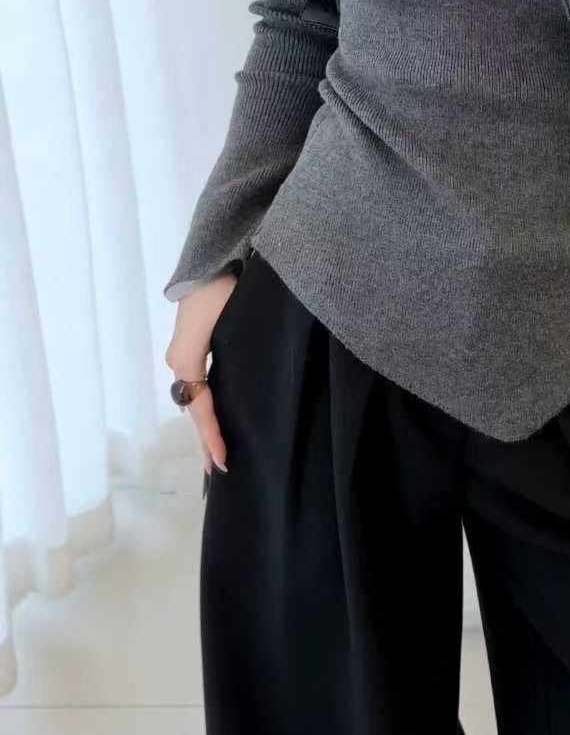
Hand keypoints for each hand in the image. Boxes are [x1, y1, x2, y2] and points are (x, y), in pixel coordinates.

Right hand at [164, 272, 236, 478]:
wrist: (211, 260)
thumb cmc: (223, 289)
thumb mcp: (224, 323)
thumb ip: (222, 358)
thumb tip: (219, 395)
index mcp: (188, 360)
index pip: (202, 408)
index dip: (212, 436)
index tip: (223, 461)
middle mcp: (181, 362)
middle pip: (195, 411)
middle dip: (205, 442)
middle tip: (217, 474)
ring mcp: (184, 356)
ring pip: (196, 401)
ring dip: (206, 427)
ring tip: (215, 456)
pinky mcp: (193, 349)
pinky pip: (199, 387)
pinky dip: (207, 409)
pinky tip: (216, 420)